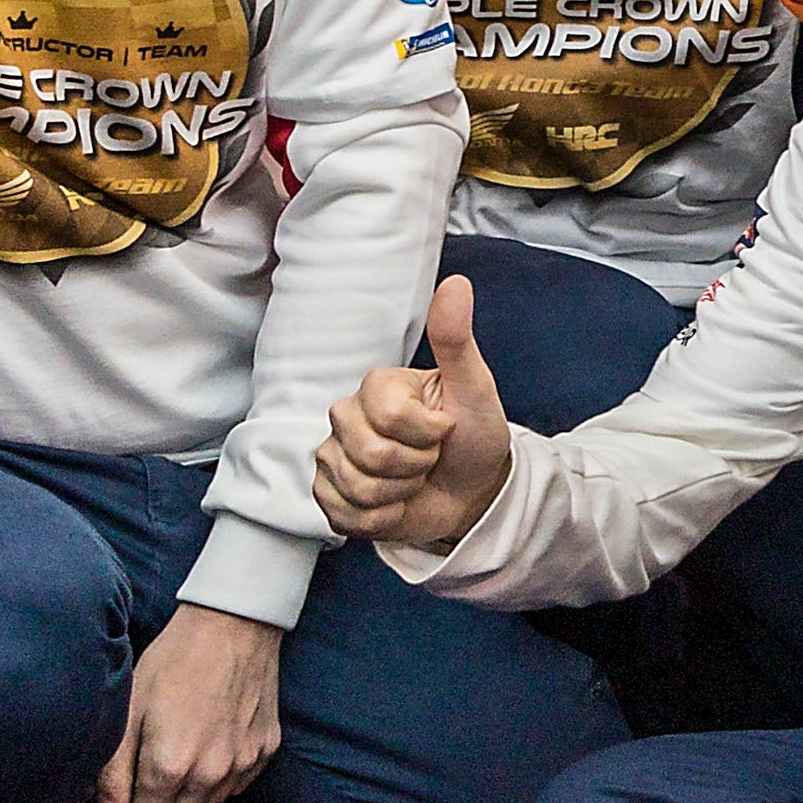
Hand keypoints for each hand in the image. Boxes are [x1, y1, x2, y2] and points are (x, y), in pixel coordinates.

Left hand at [97, 605, 284, 802]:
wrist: (235, 624)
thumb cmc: (172, 661)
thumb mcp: (128, 711)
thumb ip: (113, 775)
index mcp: (170, 767)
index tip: (122, 799)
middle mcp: (210, 776)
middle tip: (144, 783)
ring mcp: (243, 765)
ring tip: (176, 763)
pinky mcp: (266, 751)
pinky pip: (235, 788)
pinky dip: (218, 781)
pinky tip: (208, 746)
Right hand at [313, 271, 514, 550]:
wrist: (472, 491)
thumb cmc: (474, 436)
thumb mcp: (474, 389)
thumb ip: (456, 340)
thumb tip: (455, 284)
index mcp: (376, 386)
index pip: (388, 415)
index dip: (428, 433)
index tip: (444, 429)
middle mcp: (345, 417)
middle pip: (370, 454)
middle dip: (415, 465)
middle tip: (429, 458)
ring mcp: (332, 457)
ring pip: (357, 488)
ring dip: (400, 493)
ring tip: (414, 479)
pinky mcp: (328, 496)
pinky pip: (344, 515)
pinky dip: (382, 518)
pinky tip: (395, 504)